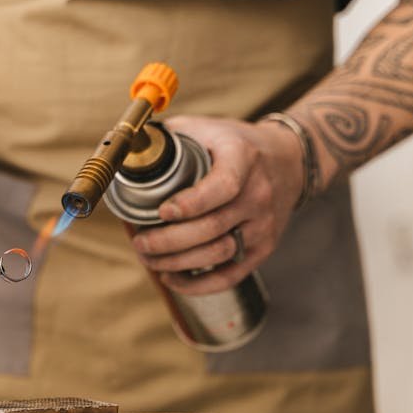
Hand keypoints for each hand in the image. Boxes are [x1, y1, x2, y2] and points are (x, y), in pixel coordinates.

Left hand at [131, 115, 304, 294]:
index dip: (191, 204)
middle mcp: (258, 194)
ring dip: (178, 262)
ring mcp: (263, 224)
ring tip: (148, 258)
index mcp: (242, 158)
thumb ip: (168, 136)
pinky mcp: (263, 248)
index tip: (161, 212)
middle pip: (212, 227)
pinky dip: (198, 284)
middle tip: (140, 242)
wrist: (287, 161)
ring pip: (218, 253)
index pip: (222, 186)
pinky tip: (172, 278)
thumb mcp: (206, 128)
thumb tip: (125, 149)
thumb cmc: (234, 145)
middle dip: (169, 241)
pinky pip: (230, 275)